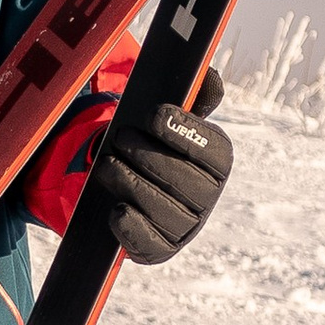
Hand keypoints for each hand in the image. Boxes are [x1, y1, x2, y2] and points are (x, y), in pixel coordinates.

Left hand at [95, 68, 231, 266]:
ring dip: (132, 185)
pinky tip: (117, 210)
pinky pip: (150, 243)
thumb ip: (192, 95)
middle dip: (149, 157)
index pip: (214, 151)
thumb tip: (210, 76)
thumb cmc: (154, 141)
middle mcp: (208, 196)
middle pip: (187, 182)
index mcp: (218, 162)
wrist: (130, 178)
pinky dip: (132, 227)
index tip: (154, 115)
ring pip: (165, 211)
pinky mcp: (161, 248)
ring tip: (105, 165)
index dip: (184, 132)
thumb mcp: (172, 116)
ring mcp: (186, 226)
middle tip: (119, 138)